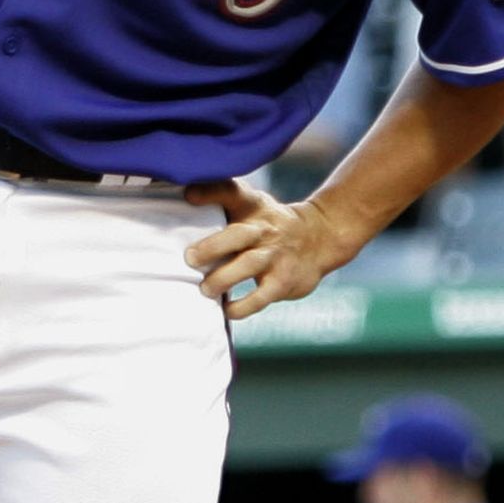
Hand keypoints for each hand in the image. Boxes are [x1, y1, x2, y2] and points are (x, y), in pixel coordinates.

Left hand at [183, 178, 353, 318]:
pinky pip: (261, 296)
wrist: (321, 236)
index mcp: (252, 207)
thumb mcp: (250, 205)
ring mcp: (276, 256)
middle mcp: (264, 230)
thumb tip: (181, 196)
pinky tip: (227, 310)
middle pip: (239, 234)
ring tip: (205, 289)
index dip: (210, 192)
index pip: (233, 192)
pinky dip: (242, 306)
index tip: (189, 195)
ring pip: (249, 265)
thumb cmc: (268, 223)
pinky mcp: (283, 281)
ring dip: (223, 279)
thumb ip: (220, 200)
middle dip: (213, 247)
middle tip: (190, 258)